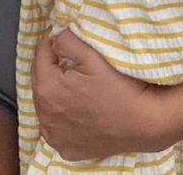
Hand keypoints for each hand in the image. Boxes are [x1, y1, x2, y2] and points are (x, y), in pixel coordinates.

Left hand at [32, 31, 167, 159]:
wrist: (142, 123)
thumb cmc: (119, 88)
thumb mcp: (92, 56)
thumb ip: (67, 41)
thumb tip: (54, 37)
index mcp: (48, 88)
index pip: (40, 56)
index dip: (50, 41)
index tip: (59, 35)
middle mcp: (44, 115)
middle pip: (40, 80)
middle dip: (50, 66)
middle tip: (67, 57)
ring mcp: (53, 135)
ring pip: (46, 104)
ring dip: (54, 91)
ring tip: (73, 82)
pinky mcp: (64, 147)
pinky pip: (55, 126)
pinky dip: (60, 115)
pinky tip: (76, 108)